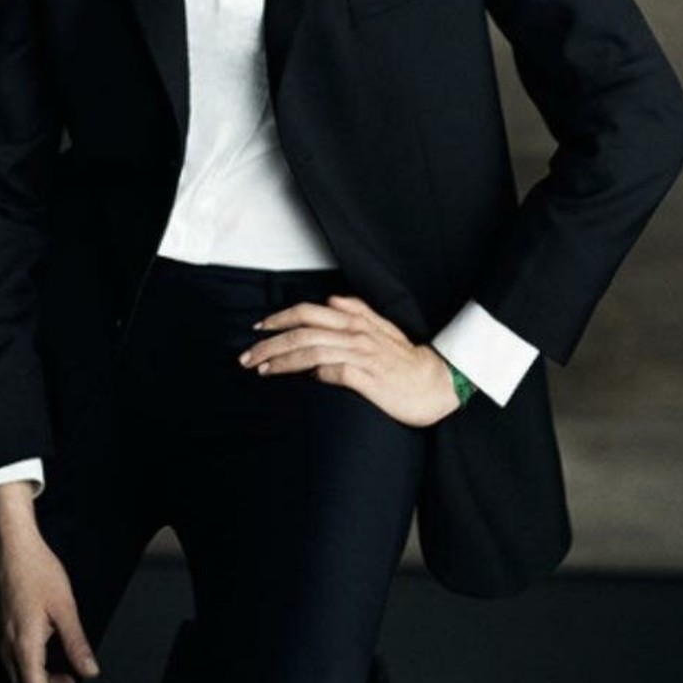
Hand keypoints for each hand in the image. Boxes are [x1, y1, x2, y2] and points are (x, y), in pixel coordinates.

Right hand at [0, 484, 99, 682]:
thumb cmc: (40, 571)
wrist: (13, 547)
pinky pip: (23, 671)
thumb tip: (91, 674)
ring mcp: (5, 645)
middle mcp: (9, 652)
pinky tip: (66, 675)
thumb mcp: (64, 606)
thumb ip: (76, 642)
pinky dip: (44, 681)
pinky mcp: (7, 637)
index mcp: (23, 647)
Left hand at [238, 294, 460, 426]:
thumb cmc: (406, 360)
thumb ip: (358, 311)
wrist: (436, 383)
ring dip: (282, 360)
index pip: (309, 312)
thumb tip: (333, 299)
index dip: (280, 318)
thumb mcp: (383, 328)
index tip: (258, 329)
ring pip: (311, 350)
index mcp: (355, 321)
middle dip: (270, 342)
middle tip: (246, 356)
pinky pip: (333, 371)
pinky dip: (313, 372)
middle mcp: (355, 334)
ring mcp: (361, 355)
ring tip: (261, 369)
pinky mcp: (367, 377)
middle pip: (303, 331)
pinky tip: (299, 379)